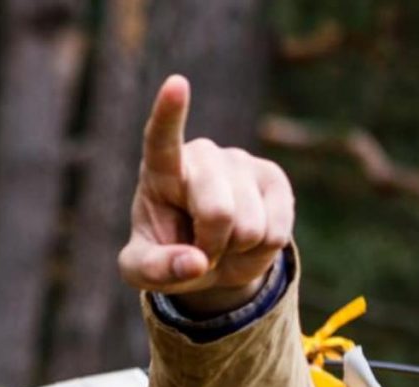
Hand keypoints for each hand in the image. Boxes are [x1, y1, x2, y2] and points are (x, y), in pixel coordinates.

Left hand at [119, 74, 294, 312]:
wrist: (209, 256)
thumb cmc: (166, 253)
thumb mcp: (142, 271)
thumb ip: (154, 270)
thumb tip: (195, 263)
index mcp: (160, 171)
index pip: (161, 140)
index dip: (169, 114)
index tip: (176, 83)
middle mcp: (203, 157)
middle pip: (219, 213)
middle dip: (211, 246)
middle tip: (199, 246)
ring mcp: (241, 163)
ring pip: (250, 227)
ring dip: (234, 248)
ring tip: (221, 239)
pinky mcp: (274, 178)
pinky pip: (276, 232)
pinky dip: (259, 250)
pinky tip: (248, 237)